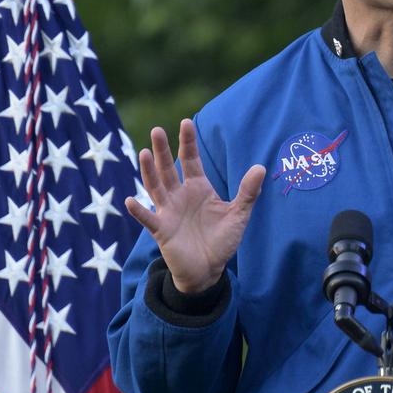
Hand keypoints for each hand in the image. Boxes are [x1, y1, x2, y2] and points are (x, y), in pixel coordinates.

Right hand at [124, 119, 265, 292]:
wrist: (209, 269)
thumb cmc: (222, 240)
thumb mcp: (238, 215)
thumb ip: (248, 192)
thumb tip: (260, 167)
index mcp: (198, 188)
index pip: (191, 160)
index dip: (187, 142)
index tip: (185, 122)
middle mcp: (180, 196)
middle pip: (169, 168)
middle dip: (163, 150)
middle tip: (157, 130)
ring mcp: (169, 212)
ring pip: (156, 187)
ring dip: (149, 171)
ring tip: (145, 152)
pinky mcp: (162, 230)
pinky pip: (149, 219)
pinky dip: (140, 210)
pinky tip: (132, 200)